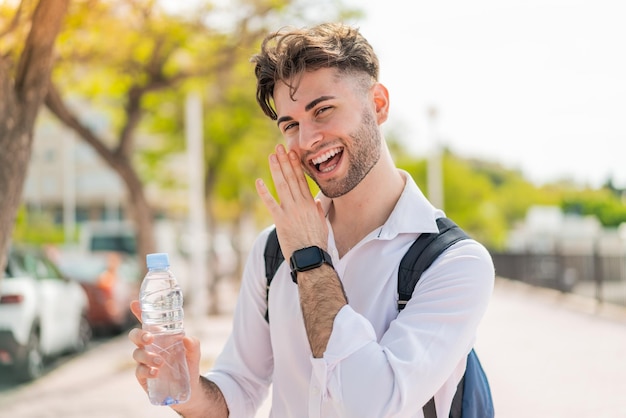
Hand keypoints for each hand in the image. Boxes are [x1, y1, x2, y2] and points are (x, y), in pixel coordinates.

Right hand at [128, 301, 201, 409]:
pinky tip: (156, 372)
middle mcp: (149, 347)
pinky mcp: (143, 376)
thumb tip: (186, 338)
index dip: (139, 312)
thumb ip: (193, 344)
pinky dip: (146, 371)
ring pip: (136, 353)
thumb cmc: (188, 363)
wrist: (189, 387)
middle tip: (150, 338)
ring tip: (160, 361)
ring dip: (147, 356)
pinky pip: (139, 371)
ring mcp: (144, 361)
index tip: (135, 304)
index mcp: (160, 336)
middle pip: (135, 336)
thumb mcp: (194, 352)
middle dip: (139, 335)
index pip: (147, 322)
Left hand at [255, 144, 327, 259]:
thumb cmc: (317, 243)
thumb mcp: (322, 224)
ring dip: (276, 170)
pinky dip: (264, 192)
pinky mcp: (281, 220)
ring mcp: (290, 211)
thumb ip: (318, 210)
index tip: (292, 154)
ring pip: (282, 186)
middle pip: (292, 178)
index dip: (296, 166)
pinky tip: (258, 181)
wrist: (311, 257)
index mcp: (310, 204)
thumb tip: (316, 201)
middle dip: (285, 162)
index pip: (302, 180)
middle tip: (279, 148)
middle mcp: (300, 204)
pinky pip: (270, 203)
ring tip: (271, 156)